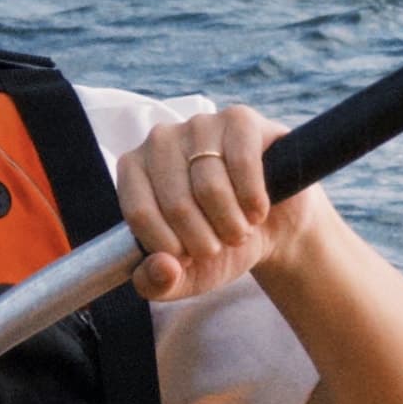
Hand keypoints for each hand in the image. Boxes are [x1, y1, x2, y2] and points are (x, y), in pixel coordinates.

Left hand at [116, 103, 320, 304]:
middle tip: (220, 244)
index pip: (139, 211)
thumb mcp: (184, 276)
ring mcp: (200, 125)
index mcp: (133, 170)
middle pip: (177, 203)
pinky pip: (243, 163)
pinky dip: (254, 200)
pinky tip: (257, 210)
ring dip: (233, 224)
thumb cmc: (217, 243)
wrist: (269, 226)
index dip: (168, 246)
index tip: (187, 258)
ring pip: (211, 186)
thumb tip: (162, 267)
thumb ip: (158, 283)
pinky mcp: (240, 120)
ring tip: (239, 229)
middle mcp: (160, 140)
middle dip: (205, 240)